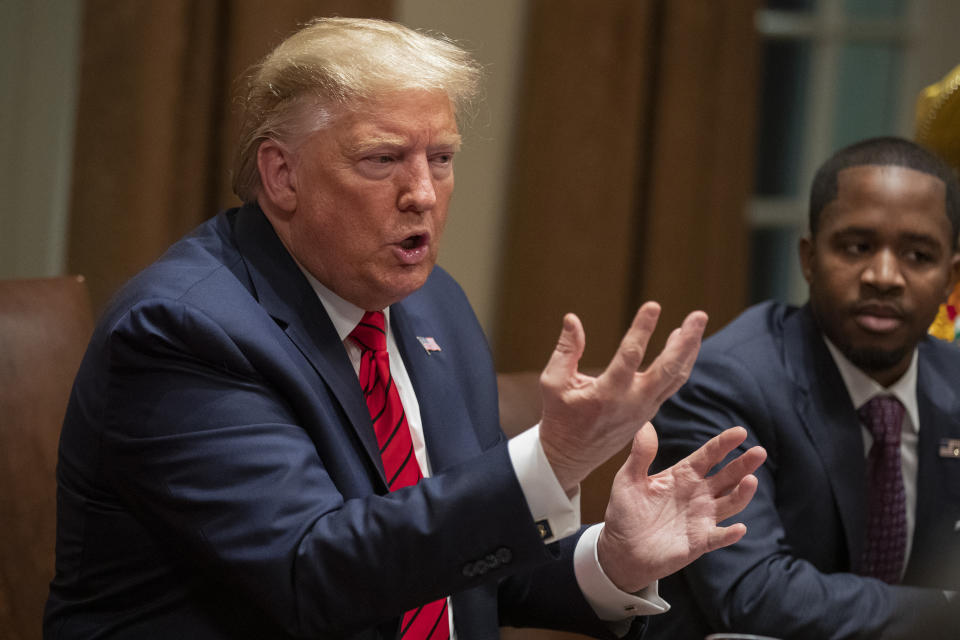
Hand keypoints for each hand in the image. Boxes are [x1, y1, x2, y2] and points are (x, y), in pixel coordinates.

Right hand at [539, 302, 705, 491]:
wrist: (570, 456)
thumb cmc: (559, 416)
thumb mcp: (553, 383)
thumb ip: (565, 350)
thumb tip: (572, 319)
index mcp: (608, 394)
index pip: (630, 356)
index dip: (642, 329)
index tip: (654, 306)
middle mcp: (632, 403)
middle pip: (668, 369)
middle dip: (687, 341)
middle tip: (699, 316)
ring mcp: (644, 409)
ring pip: (675, 378)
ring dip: (689, 350)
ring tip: (696, 323)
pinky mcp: (648, 413)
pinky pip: (670, 385)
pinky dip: (680, 363)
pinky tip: (680, 344)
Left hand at [597, 424, 765, 591]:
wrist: (622, 550)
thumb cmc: (626, 512)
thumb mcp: (628, 479)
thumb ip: (640, 455)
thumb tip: (645, 425)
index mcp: (684, 475)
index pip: (709, 455)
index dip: (724, 443)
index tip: (741, 432)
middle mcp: (699, 494)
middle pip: (727, 476)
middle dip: (743, 464)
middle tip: (759, 452)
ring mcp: (702, 518)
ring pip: (730, 503)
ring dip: (742, 493)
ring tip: (751, 481)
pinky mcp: (700, 542)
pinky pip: (719, 537)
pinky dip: (729, 534)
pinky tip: (739, 528)